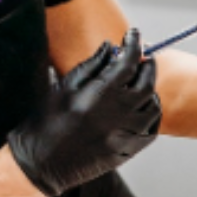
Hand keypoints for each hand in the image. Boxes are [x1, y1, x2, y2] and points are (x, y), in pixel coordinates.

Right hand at [8, 28, 161, 196]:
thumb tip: (111, 47)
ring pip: (153, 106)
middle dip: (146, 65)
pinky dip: (151, 114)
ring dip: (150, 90)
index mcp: (101, 94)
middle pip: (147, 81)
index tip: (133, 34)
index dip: (134, 43)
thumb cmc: (47, 121)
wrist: (42, 162)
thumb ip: (92, 65)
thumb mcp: (64, 86)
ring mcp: (126, 134)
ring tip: (139, 84)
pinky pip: (152, 129)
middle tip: (140, 57)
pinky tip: (141, 108)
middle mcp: (119, 114)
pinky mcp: (127, 150)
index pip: (129, 61)